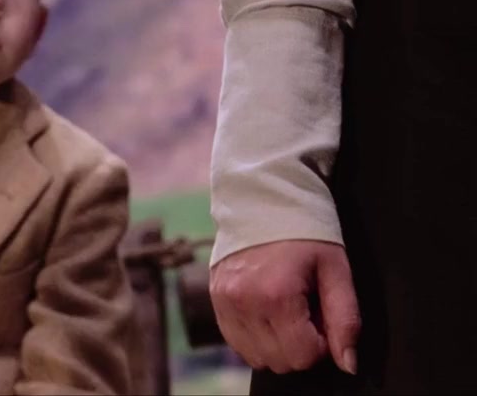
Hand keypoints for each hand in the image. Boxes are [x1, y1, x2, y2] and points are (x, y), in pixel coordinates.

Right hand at [210, 240, 359, 374]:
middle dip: (300, 346)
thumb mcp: (336, 269)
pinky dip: (256, 339)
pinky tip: (267, 315)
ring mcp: (224, 304)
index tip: (323, 318)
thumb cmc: (306, 232)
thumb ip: (345, 319)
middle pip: (280, 361)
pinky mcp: (214, 302)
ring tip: (286, 313)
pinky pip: (236, 344)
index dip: (322, 343)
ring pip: (256, 358)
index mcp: (276, 295)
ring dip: (277, 345)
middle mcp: (243, 304)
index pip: (304, 355)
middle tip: (307, 313)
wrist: (262, 200)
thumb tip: (348, 363)